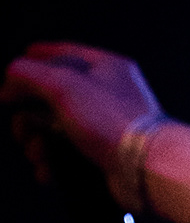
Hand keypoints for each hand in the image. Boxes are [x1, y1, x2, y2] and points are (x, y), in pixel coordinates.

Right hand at [4, 44, 163, 184]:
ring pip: (56, 128)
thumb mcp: (65, 86)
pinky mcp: (102, 152)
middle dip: (29, 113)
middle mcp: (108, 93)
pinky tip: (47, 169)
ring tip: (37, 151)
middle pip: (54, 95)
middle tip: (20, 126)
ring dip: (37, 141)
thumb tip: (12, 71)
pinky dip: (52, 161)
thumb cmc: (114, 121)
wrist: (143, 165)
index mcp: (106, 68)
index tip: (15, 66)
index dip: (37, 58)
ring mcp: (105, 124)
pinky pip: (67, 153)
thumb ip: (32, 74)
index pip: (66, 54)